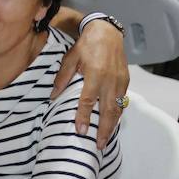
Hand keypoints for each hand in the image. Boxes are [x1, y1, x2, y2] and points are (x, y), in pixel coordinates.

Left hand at [54, 20, 128, 147]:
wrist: (107, 33)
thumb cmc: (86, 45)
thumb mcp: (70, 59)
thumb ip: (62, 78)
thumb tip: (53, 97)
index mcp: (94, 74)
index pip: (88, 100)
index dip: (84, 116)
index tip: (81, 131)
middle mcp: (109, 79)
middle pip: (107, 110)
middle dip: (103, 129)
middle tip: (98, 145)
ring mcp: (120, 81)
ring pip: (117, 108)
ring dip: (112, 125)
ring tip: (105, 139)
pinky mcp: (126, 81)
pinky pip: (122, 101)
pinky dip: (118, 114)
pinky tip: (112, 123)